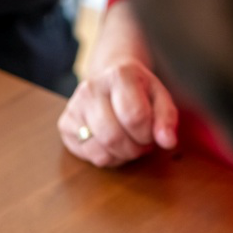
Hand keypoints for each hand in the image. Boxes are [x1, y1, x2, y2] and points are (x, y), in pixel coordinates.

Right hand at [59, 59, 178, 167]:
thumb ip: (167, 119)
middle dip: (134, 148)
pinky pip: (89, 156)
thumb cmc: (138, 91)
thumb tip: (168, 142)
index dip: (148, 133)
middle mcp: (91, 89)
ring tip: (128, 142)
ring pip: (100, 151)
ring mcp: (74, 107)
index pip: (135, 117)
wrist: (110, 79)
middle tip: (141, 142)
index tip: (151, 132)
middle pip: (114, 137)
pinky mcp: (65, 125)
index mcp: (118, 75)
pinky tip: (112, 144)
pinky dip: (106, 157)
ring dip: (121, 155)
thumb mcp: (160, 97)